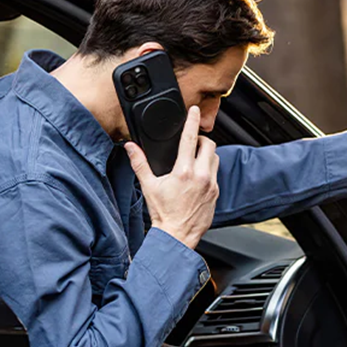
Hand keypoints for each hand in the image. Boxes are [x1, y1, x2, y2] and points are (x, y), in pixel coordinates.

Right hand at [124, 105, 219, 250]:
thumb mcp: (148, 186)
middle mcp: (201, 176)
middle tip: (191, 142)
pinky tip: (198, 176)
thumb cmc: (163, 214)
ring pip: (215, 158)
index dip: (191, 121)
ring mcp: (211, 185)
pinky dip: (209, 170)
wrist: (177, 236)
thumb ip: (140, 164)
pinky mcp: (216, 193)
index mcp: (183, 171)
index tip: (193, 111)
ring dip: (206, 154)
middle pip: (208, 144)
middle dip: (200, 139)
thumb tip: (130, 148)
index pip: (189, 138)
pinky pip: (216, 174)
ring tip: (195, 159)